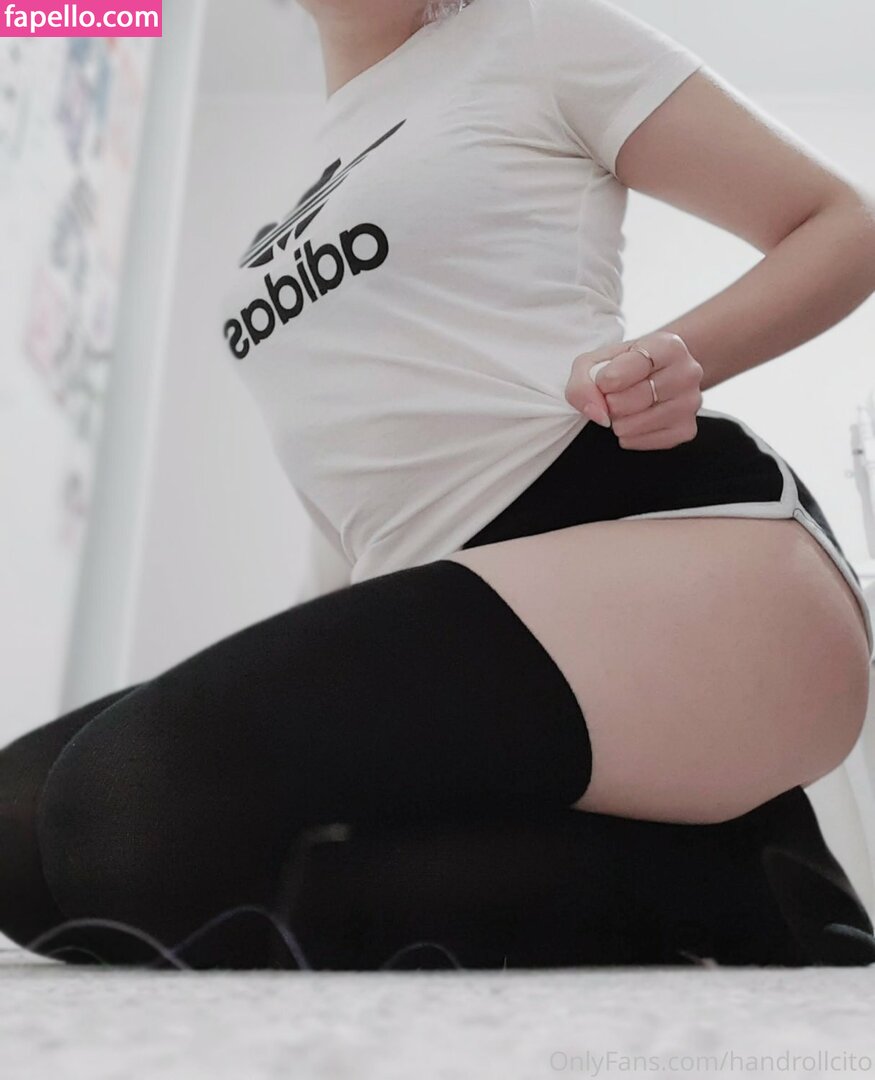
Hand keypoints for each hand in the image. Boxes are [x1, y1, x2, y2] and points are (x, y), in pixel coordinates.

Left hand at [564, 332, 703, 450]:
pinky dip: (629, 436)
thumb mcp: (598, 361)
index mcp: (669, 346)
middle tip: (615, 395)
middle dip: (611, 402)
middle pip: (632, 400)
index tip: (604, 381)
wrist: (659, 374)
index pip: (633, 366)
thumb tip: (596, 412)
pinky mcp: (687, 430)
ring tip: (625, 408)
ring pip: (635, 424)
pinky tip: (634, 421)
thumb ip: (584, 381)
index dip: (607, 379)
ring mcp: (691, 403)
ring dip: (618, 421)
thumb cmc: (625, 366)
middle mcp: (688, 372)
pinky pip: (643, 442)